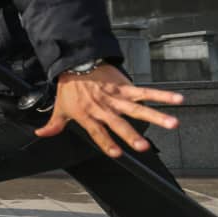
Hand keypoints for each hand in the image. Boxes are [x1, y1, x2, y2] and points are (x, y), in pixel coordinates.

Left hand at [34, 64, 182, 157]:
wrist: (76, 62)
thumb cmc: (69, 88)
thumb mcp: (59, 107)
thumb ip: (53, 125)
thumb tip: (41, 135)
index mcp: (87, 115)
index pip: (97, 132)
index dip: (106, 143)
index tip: (117, 154)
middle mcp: (102, 107)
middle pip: (118, 123)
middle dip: (130, 135)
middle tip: (143, 146)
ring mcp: (115, 97)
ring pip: (136, 108)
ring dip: (155, 116)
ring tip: (172, 123)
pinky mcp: (124, 86)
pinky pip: (144, 92)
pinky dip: (160, 94)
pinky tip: (176, 99)